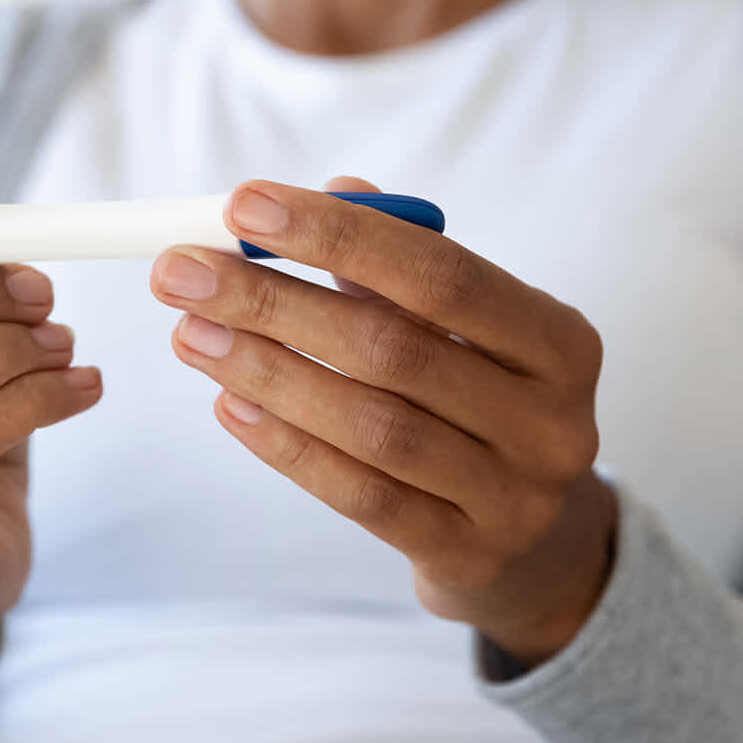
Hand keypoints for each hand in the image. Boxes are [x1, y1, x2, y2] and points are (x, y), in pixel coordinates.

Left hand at [150, 177, 616, 666]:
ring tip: (190, 333)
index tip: (242, 205)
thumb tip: (337, 187)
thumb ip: (400, 264)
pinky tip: (229, 405)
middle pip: (394, 348)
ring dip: (267, 372)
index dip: (339, 235)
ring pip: (372, 426)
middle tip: (182, 273)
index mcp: (560, 341)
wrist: (532, 542)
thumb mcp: (461, 332)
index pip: (442, 274)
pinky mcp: (466, 555)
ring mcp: (513, 497)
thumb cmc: (479, 402)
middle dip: (274, 302)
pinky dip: (288, 446)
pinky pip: (360, 495)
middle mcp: (551, 420)